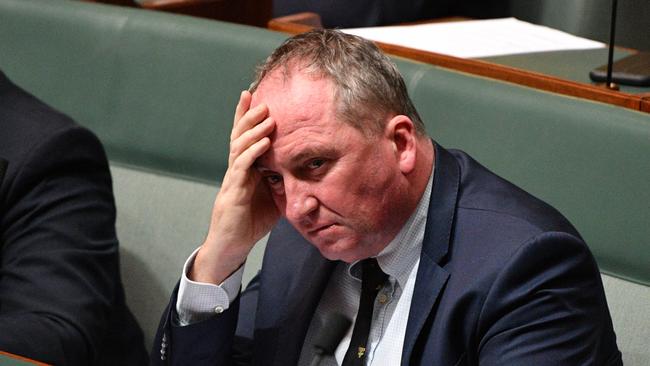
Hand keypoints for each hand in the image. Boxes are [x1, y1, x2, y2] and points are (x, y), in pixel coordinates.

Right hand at [190, 91, 278, 284]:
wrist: (232, 245)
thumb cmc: (250, 222)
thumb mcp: (274, 199)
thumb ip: (284, 184)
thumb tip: (305, 174)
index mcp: (244, 169)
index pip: (243, 138)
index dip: (245, 117)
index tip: (251, 97)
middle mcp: (236, 170)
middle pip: (238, 136)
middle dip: (248, 116)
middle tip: (260, 99)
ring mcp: (233, 179)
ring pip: (239, 147)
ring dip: (253, 130)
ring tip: (266, 116)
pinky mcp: (234, 191)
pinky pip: (242, 167)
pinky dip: (253, 153)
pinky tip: (264, 142)